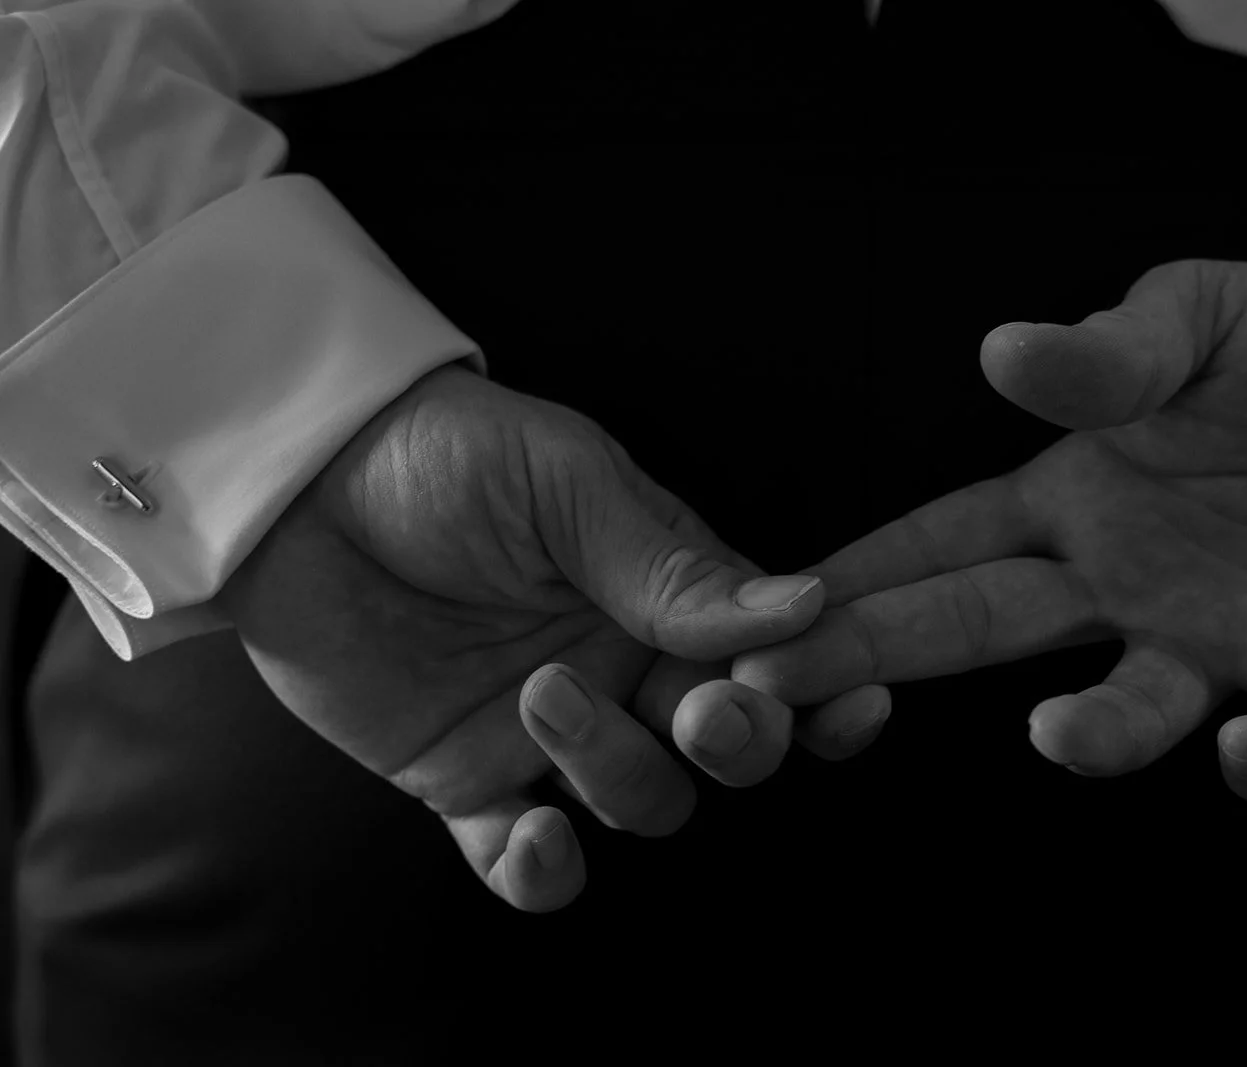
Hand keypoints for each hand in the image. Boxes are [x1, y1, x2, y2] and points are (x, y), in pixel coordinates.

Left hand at [221, 365, 885, 909]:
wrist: (292, 487)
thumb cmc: (442, 453)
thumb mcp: (566, 483)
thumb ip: (673, 563)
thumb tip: (804, 604)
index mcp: (671, 594)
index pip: (773, 659)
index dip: (819, 691)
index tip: (840, 699)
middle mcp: (627, 670)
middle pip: (725, 750)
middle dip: (737, 745)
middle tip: (702, 714)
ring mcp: (552, 735)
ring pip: (640, 805)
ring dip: (617, 772)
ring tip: (545, 699)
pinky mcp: (470, 783)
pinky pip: (528, 862)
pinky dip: (544, 872)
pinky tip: (534, 837)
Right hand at [733, 260, 1246, 803]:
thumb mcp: (1195, 319)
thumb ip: (1109, 354)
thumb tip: (1003, 350)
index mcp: (1071, 499)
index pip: (939, 541)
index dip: (854, 576)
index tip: (762, 613)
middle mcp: (1117, 582)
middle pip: (979, 626)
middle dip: (877, 656)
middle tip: (776, 693)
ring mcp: (1210, 639)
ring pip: (1128, 709)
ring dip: (1091, 736)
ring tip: (1054, 735)